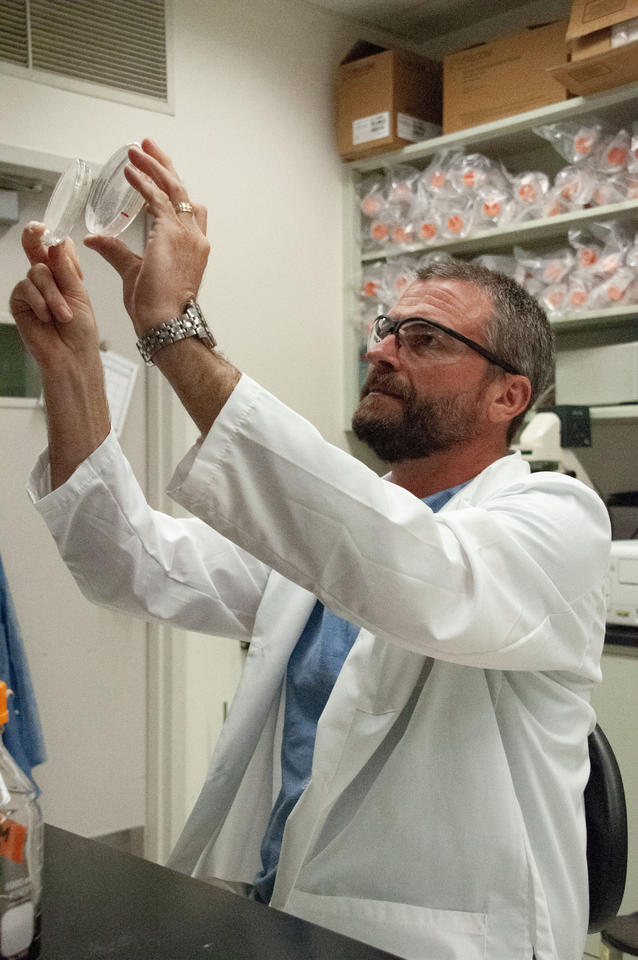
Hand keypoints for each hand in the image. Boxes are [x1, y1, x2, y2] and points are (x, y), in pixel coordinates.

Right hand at [9, 224, 100, 371]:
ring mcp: (32, 289)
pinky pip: (25, 288)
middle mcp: (47, 278)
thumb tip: (57, 242)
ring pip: (37, 272)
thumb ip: (66, 269)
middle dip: (35, 237)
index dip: (56, 240)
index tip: (57, 233)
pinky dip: (39, 302)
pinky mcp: (19, 302)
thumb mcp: (79, 295)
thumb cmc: (81, 331)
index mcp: (65, 274)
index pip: (58, 248)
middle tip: (38, 229)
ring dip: (53, 294)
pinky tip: (47, 318)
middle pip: (36, 249)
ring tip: (63, 315)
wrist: (72, 356)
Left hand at [84, 138, 209, 334]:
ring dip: (154, 166)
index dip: (172, 187)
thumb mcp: (133, 271)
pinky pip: (156, 198)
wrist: (166, 321)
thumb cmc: (157, 306)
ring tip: (136, 150)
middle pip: (182, 191)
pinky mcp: (170, 232)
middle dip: (164, 165)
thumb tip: (95, 239)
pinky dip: (143, 181)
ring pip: (173, 188)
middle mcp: (194, 237)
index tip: (157, 172)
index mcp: (191, 246)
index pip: (187, 208)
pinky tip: (129, 171)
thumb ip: (116, 251)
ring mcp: (186, 234)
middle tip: (147, 147)